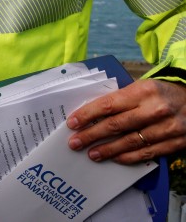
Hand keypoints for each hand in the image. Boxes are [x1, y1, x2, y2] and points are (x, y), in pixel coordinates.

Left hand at [66, 78, 185, 163]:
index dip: (87, 115)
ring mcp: (167, 127)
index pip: (108, 104)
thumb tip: (92, 112)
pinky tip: (115, 159)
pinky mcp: (176, 142)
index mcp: (143, 91)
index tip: (72, 123)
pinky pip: (148, 153)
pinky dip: (129, 157)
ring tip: (91, 154)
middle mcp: (155, 109)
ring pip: (130, 142)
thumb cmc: (162, 93)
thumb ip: (121, 99)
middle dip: (92, 135)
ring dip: (108, 150)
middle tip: (75, 142)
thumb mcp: (142, 88)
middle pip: (116, 125)